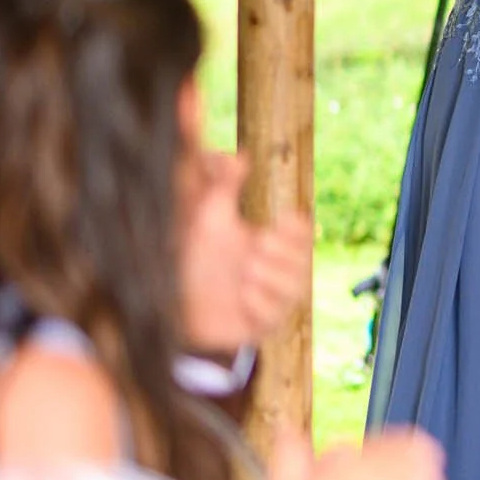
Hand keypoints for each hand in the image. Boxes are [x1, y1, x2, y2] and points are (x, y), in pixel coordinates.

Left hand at [182, 152, 312, 354]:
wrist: (175, 307)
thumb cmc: (195, 259)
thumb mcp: (207, 218)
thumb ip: (222, 185)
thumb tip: (236, 154)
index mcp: (273, 242)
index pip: (304, 230)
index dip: (296, 228)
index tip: (278, 223)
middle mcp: (281, 271)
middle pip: (304, 258)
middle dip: (276, 253)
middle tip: (252, 251)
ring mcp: (276, 300)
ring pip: (293, 286)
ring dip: (263, 278)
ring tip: (242, 277)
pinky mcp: (267, 326)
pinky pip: (274, 312)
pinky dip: (254, 304)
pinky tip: (238, 302)